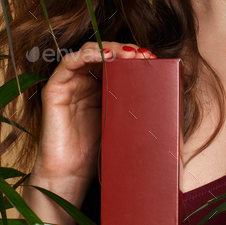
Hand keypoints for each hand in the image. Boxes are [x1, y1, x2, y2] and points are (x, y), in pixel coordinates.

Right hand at [32, 40, 156, 199]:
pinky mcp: (55, 89)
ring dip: (108, 48)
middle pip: (104, 54)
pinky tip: (102, 55)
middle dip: (125, 51)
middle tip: (142, 55)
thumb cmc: (98, 153)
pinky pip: (68, 63)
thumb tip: (170, 93)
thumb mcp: (124, 124)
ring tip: (127, 54)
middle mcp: (85, 82)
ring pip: (87, 53)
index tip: (152, 59)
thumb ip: (136, 106)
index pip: (117, 62)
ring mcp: (70, 84)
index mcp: (102, 88)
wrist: (71, 176)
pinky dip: (85, 54)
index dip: (133, 57)